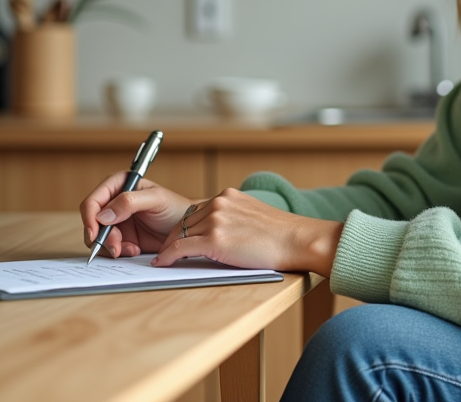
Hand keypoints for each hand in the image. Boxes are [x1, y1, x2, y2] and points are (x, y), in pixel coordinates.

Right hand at [79, 172, 193, 258]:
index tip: (94, 233)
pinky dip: (119, 251)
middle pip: (92, 222)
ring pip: (97, 238)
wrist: (188, 229)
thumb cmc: (176, 207)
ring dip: (110, 246)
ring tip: (130, 248)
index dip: (89, 217)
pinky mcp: (121, 238)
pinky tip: (135, 249)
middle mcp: (113, 203)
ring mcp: (115, 222)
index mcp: (118, 185)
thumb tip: (104, 215)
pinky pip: (108, 248)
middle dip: (102, 237)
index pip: (93, 201)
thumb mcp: (156, 199)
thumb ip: (130, 202)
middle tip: (117, 246)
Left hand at [152, 187, 343, 275]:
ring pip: (181, 234)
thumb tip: (220, 232)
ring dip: (171, 248)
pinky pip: (181, 248)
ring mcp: (216, 220)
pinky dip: (168, 256)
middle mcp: (220, 203)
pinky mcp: (215, 240)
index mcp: (229, 196)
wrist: (297, 240)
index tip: (178, 238)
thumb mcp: (253, 215)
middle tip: (166, 252)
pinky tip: (163, 263)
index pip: (196, 210)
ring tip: (164, 260)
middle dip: (174, 237)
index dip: (185, 227)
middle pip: (185, 222)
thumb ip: (233, 217)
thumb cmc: (281, 235)